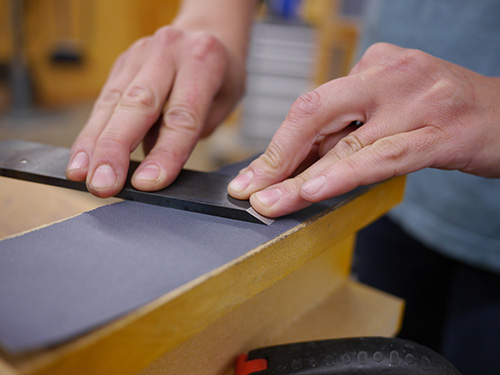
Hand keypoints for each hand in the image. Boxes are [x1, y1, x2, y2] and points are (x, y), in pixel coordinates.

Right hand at [66, 24, 245, 196]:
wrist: (205, 32)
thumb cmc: (219, 76)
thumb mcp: (223, 103)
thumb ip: (191, 133)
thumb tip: (150, 167)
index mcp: (203, 61)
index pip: (183, 114)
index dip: (165, 152)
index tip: (147, 183)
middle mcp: (168, 52)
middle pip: (139, 104)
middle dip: (117, 148)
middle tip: (103, 184)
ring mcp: (140, 55)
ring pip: (113, 103)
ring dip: (94, 144)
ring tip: (81, 176)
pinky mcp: (121, 64)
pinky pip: (103, 101)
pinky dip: (91, 133)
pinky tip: (81, 159)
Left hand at [228, 43, 499, 216]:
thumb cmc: (444, 116)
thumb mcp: (390, 112)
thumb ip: (349, 132)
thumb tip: (299, 166)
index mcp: (373, 65)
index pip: (313, 107)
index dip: (279, 145)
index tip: (253, 176)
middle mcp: (390, 75)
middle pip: (315, 111)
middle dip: (277, 155)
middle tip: (248, 189)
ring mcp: (416, 101)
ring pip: (345, 140)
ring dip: (301, 177)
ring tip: (270, 203)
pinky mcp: (440, 132)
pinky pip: (382, 156)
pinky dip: (344, 174)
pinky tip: (314, 191)